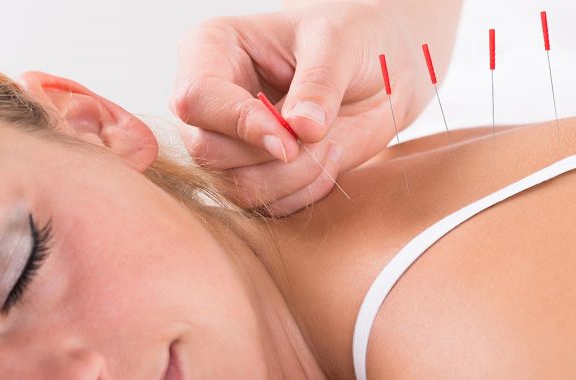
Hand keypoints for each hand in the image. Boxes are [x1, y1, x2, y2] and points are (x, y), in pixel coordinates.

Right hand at [171, 2, 439, 215]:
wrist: (379, 68)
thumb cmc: (351, 37)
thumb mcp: (339, 44)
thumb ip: (319, 84)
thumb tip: (301, 130)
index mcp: (210, 49)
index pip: (196, 98)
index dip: (239, 124)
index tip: (290, 140)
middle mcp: (209, 100)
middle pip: (206, 150)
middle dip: (270, 157)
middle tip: (321, 138)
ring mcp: (225, 141)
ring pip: (233, 185)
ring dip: (291, 179)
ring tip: (330, 146)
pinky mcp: (250, 173)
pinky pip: (264, 205)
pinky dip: (303, 193)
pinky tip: (330, 160)